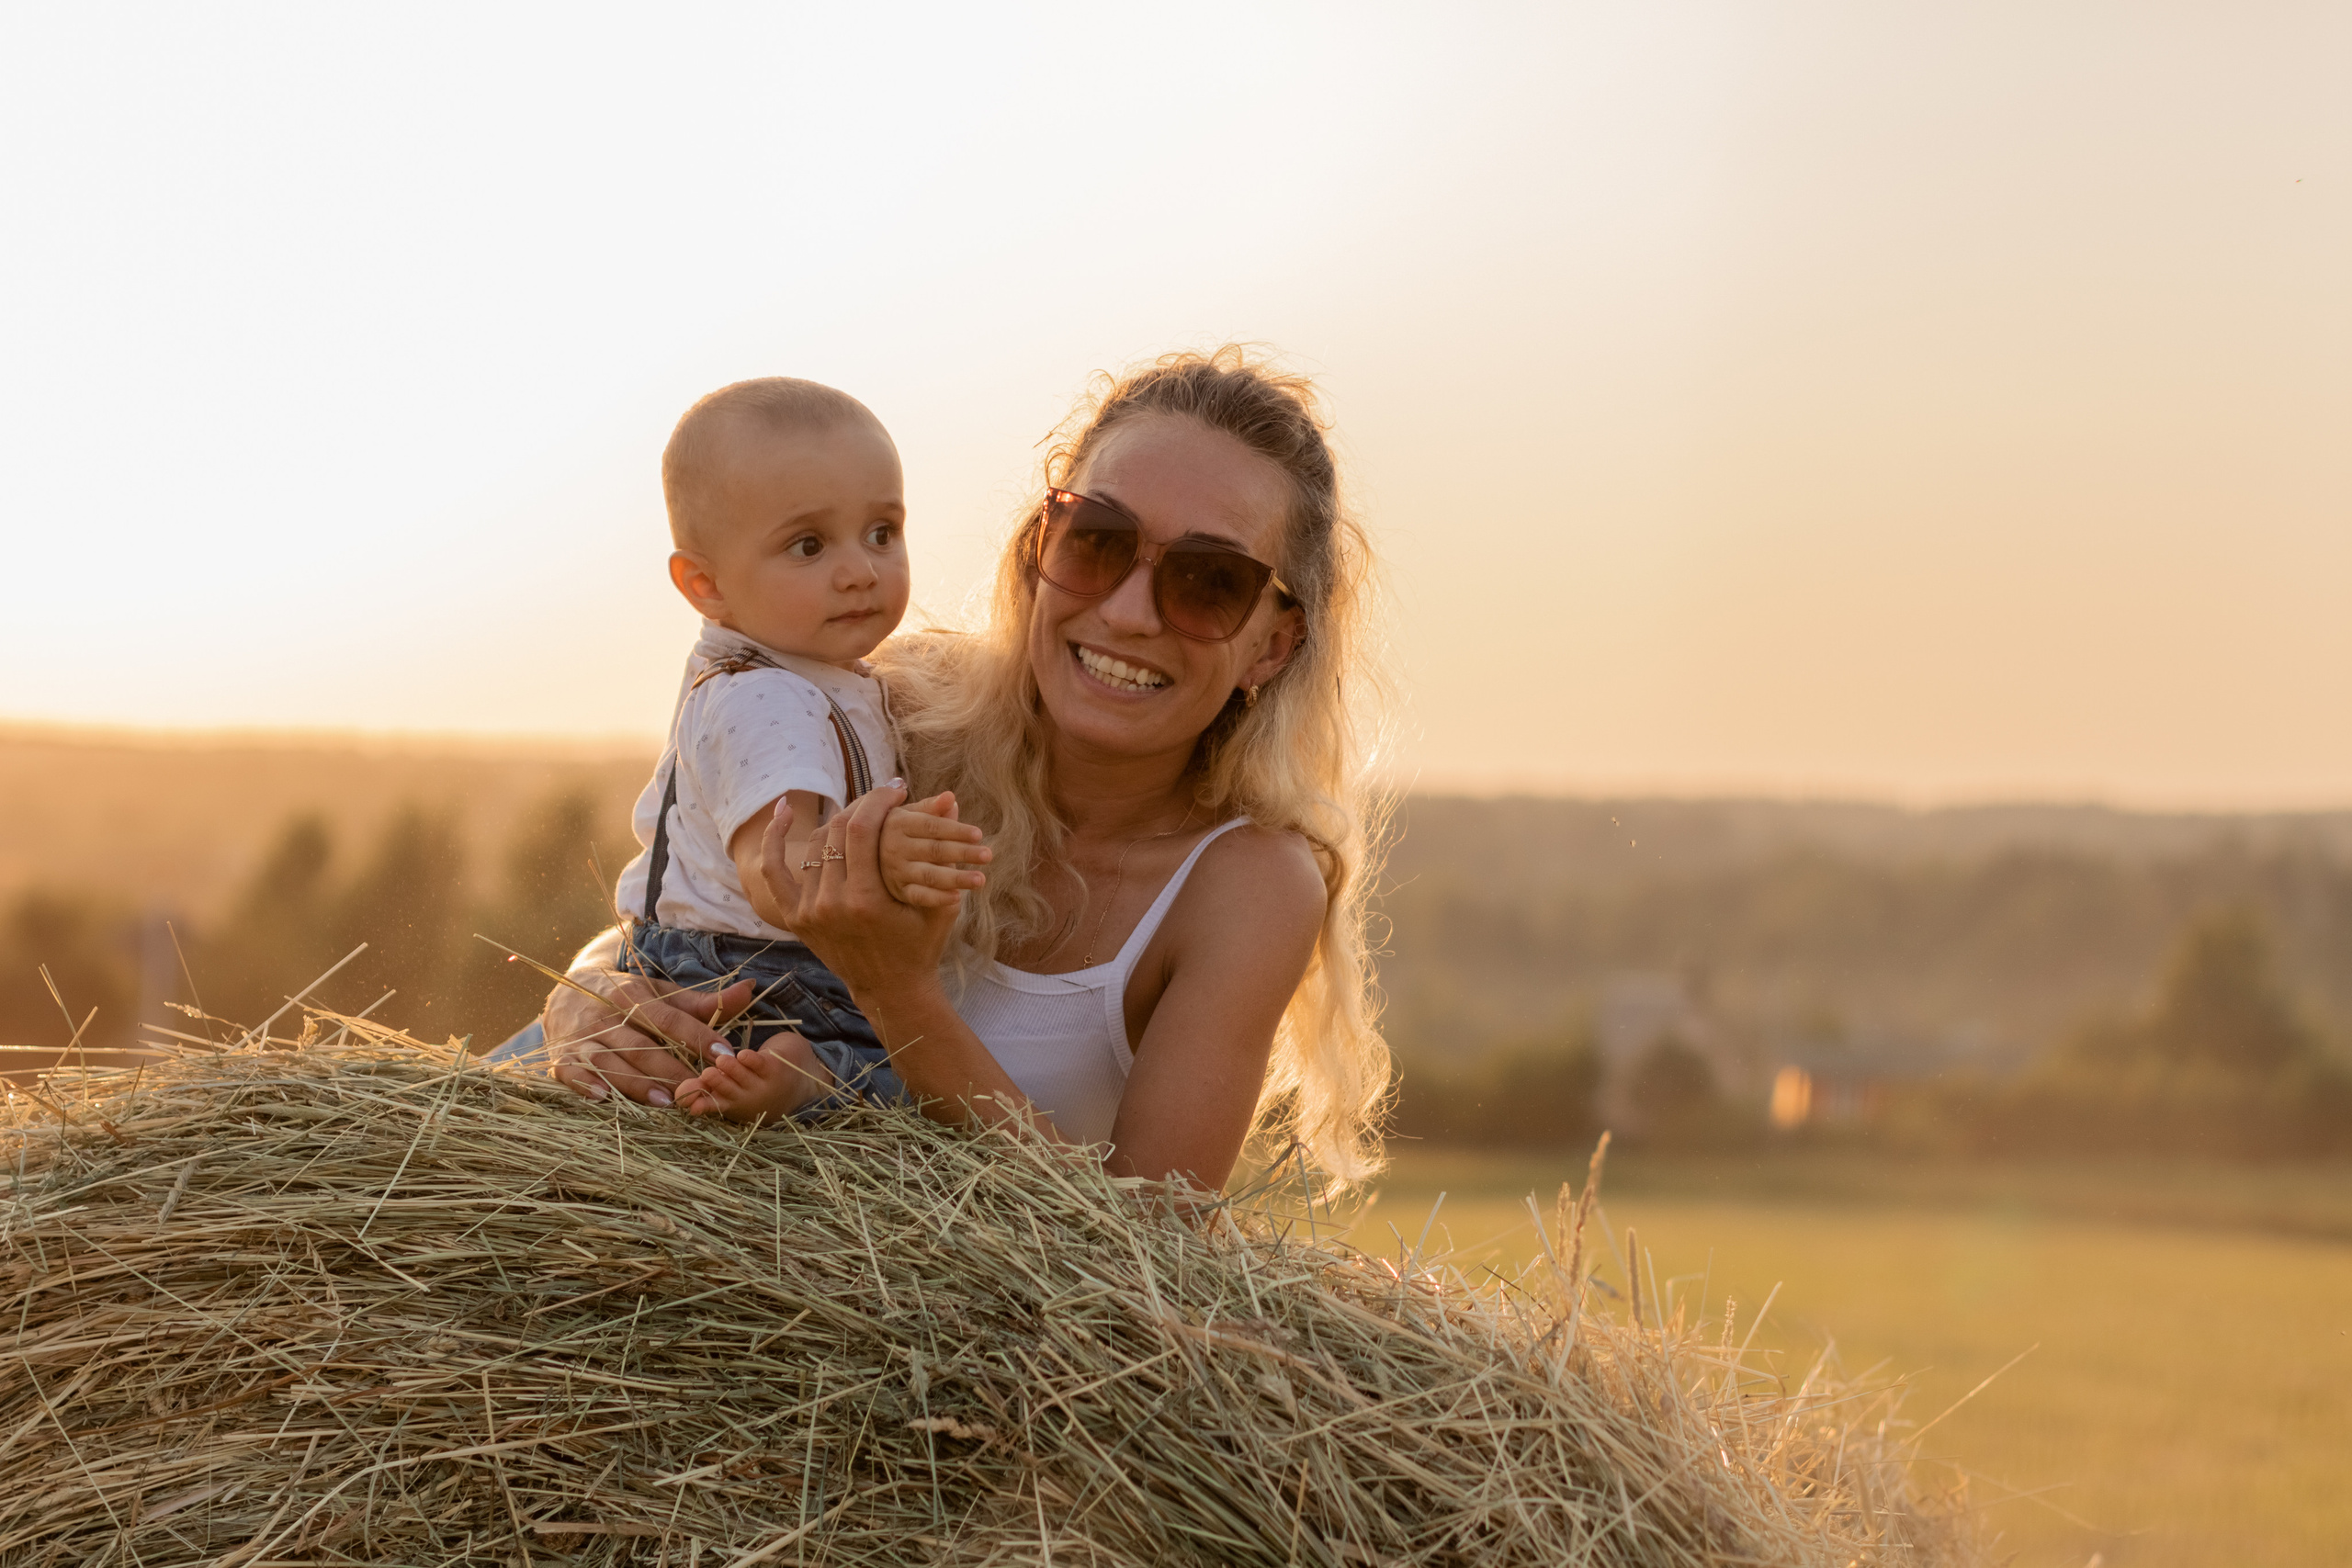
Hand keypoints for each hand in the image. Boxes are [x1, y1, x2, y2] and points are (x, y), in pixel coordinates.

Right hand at [545, 966, 749, 1106]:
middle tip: (699, 1088)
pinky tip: (604, 1098)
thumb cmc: (627, 998)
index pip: (668, 1018)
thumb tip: (748, 990)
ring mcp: (582, 1039)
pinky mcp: (562, 1058)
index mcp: (632, 995)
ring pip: (609, 1062)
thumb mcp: (661, 994)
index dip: (697, 1035)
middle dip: (671, 1068)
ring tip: (665, 1101)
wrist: (568, 991)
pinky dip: (585, 1085)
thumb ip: (703, 1002)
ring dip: (635, 1083)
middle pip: (641, 1045)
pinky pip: (572, 1073)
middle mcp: (605, 1016)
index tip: (724, 1053)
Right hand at [676, 1030, 831, 1124]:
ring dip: (734, 1071)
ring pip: (744, 1080)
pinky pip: (763, 1066)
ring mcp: (763, 1086)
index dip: (699, 1104)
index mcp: (731, 1101)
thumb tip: (678, 1091)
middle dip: (716, 1085)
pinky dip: (754, 1061)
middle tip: (706, 1075)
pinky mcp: (777, 1068)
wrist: (804, 1072)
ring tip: (722, 1062)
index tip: (688, 1104)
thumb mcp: (728, 1083)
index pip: (711, 1105)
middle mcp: (747, 1099)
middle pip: (728, 1094)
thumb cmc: (756, 1077)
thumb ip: (705, 1087)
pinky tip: (745, 1055)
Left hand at [759, 787, 959, 1003]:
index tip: (897, 789)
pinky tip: (783, 810)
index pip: (862, 828)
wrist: (890, 990)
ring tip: (860, 810)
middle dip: (863, 805)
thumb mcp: (942, 902)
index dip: (879, 800)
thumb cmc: (922, 945)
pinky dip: (774, 839)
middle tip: (883, 796)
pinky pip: (774, 872)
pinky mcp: (795, 917)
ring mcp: (809, 911)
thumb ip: (945, 850)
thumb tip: (952, 799)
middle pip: (837, 831)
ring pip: (814, 845)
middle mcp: (831, 904)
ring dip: (838, 820)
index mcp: (866, 900)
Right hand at [879, 791, 991, 908]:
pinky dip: (937, 898)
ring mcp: (895, 871)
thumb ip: (931, 807)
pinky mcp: (899, 891)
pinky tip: (957, 897)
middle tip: (988, 855)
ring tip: (981, 880)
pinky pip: (919, 896)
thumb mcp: (911, 815)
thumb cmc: (901, 830)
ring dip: (956, 878)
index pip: (931, 826)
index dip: (955, 830)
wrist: (870, 856)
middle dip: (963, 852)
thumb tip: (950, 797)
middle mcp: (894, 847)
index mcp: (899, 823)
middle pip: (934, 850)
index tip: (979, 834)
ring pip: (929, 875)